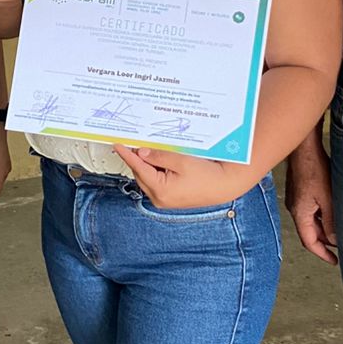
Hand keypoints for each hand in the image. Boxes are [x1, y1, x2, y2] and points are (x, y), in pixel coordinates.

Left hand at [114, 146, 245, 208]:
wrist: (224, 186)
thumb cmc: (207, 176)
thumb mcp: (181, 161)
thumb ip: (159, 156)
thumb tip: (142, 152)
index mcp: (160, 190)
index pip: (138, 168)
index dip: (127, 155)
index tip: (118, 145)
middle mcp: (159, 198)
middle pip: (141, 174)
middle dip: (137, 159)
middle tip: (134, 143)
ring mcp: (164, 200)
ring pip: (147, 178)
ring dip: (147, 164)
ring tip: (150, 150)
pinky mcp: (169, 198)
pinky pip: (156, 182)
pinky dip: (155, 170)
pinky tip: (160, 160)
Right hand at [285, 137, 337, 262]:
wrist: (304, 148)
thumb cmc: (314, 169)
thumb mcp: (327, 198)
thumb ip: (331, 221)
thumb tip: (335, 239)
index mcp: (300, 213)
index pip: (309, 242)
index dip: (322, 254)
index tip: (334, 261)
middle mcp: (295, 209)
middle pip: (309, 233)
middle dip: (325, 242)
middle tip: (340, 248)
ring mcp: (296, 200)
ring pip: (311, 222)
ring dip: (324, 229)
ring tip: (339, 232)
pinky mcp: (300, 192)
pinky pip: (310, 211)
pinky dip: (321, 217)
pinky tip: (333, 214)